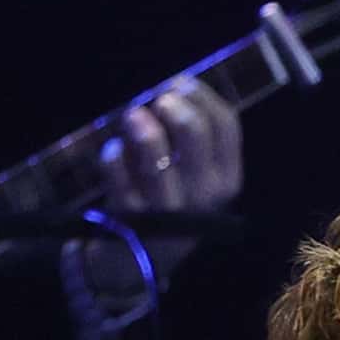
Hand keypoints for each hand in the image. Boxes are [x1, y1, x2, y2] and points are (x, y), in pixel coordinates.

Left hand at [103, 78, 243, 216]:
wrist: (143, 254)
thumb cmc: (172, 198)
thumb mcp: (196, 174)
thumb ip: (193, 136)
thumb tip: (172, 86)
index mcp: (226, 178)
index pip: (226, 124)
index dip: (200, 94)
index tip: (179, 84)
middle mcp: (203, 194)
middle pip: (195, 130)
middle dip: (171, 104)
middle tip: (157, 102)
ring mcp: (168, 207)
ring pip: (155, 155)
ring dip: (140, 126)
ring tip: (132, 117)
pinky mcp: (131, 215)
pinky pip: (117, 174)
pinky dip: (112, 156)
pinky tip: (114, 150)